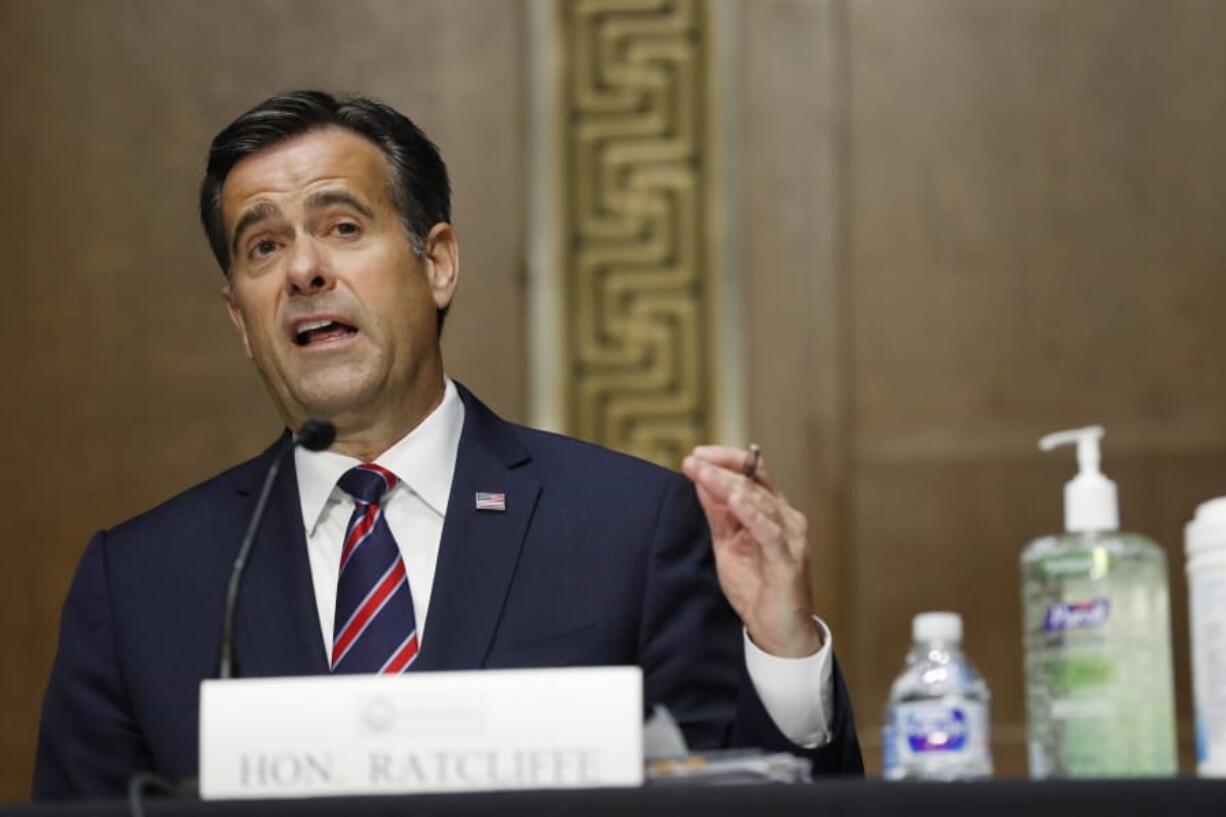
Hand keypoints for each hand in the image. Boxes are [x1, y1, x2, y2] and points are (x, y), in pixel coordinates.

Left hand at [682, 445, 822, 657]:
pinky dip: (751, 514)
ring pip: (759, 503)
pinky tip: (734, 500)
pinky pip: (769, 533)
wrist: (776, 631)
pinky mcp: (788, 561)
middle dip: (719, 470)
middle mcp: (786, 519)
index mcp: (772, 512)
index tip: (696, 455)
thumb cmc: (755, 587)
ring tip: (705, 473)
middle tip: (692, 461)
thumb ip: (717, 514)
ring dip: (728, 486)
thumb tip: (700, 480)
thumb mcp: (728, 544)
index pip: (753, 473)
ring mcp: (791, 539)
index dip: (726, 460)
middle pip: (753, 484)